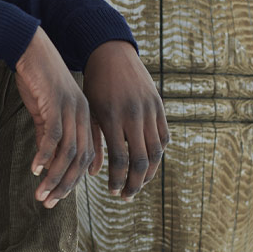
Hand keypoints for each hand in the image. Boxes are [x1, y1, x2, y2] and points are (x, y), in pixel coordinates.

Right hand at [13, 27, 94, 208]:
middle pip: (79, 160)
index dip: (74, 179)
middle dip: (65, 186)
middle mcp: (82, 115)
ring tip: (40, 194)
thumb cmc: (36, 78)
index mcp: (84, 117)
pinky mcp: (56, 104)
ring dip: (54, 177)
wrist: (29, 48)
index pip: (85, 156)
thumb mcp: (44, 111)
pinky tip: (33, 169)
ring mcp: (71, 110)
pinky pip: (53, 136)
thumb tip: (44, 161)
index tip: (59, 198)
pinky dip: (44, 156)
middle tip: (48, 203)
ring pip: (67, 153)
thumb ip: (47, 134)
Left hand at [83, 41, 167, 200]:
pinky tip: (149, 164)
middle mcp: (134, 115)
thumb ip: (92, 142)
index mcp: (112, 118)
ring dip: (149, 173)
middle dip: (135, 183)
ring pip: (156, 151)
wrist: (111, 54)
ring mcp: (149, 110)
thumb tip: (92, 174)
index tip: (113, 191)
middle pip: (141, 160)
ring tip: (139, 184)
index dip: (119, 179)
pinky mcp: (159, 106)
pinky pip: (164, 137)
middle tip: (127, 196)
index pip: (121, 159)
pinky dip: (158, 153)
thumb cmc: (93, 86)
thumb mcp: (88, 111)